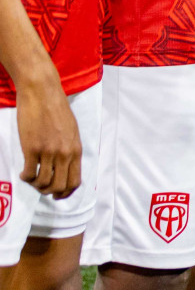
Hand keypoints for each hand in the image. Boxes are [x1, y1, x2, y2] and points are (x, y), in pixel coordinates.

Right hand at [15, 73, 80, 197]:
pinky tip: (23, 173)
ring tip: (30, 178)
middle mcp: (64, 153)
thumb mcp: (71, 131)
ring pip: (43, 183)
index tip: (57, 195)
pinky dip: (25, 178)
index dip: (65, 193)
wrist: (42, 93)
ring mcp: (48, 152)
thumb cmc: (56, 110)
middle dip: (49, 192)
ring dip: (35, 186)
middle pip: (59, 187)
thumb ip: (69, 149)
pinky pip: (29, 173)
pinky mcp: (32, 148)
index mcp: (76, 149)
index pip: (75, 181)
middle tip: (41, 187)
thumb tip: (65, 166)